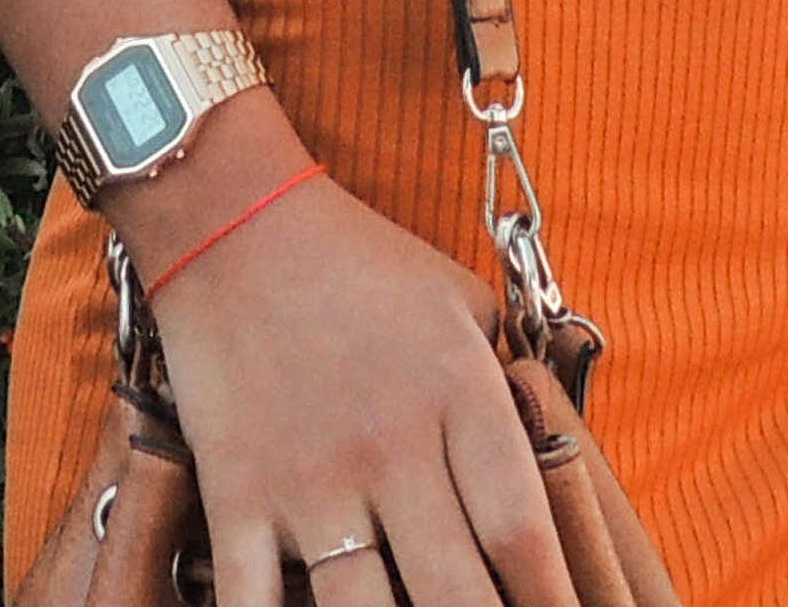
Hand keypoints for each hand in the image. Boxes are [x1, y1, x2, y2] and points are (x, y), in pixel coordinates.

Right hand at [140, 175, 576, 606]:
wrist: (231, 220)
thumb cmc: (363, 262)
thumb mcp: (461, 305)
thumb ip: (503, 391)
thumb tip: (543, 470)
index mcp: (460, 391)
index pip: (523, 532)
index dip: (556, 604)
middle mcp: (393, 444)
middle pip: (457, 595)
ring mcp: (311, 478)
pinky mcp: (238, 495)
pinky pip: (252, 604)